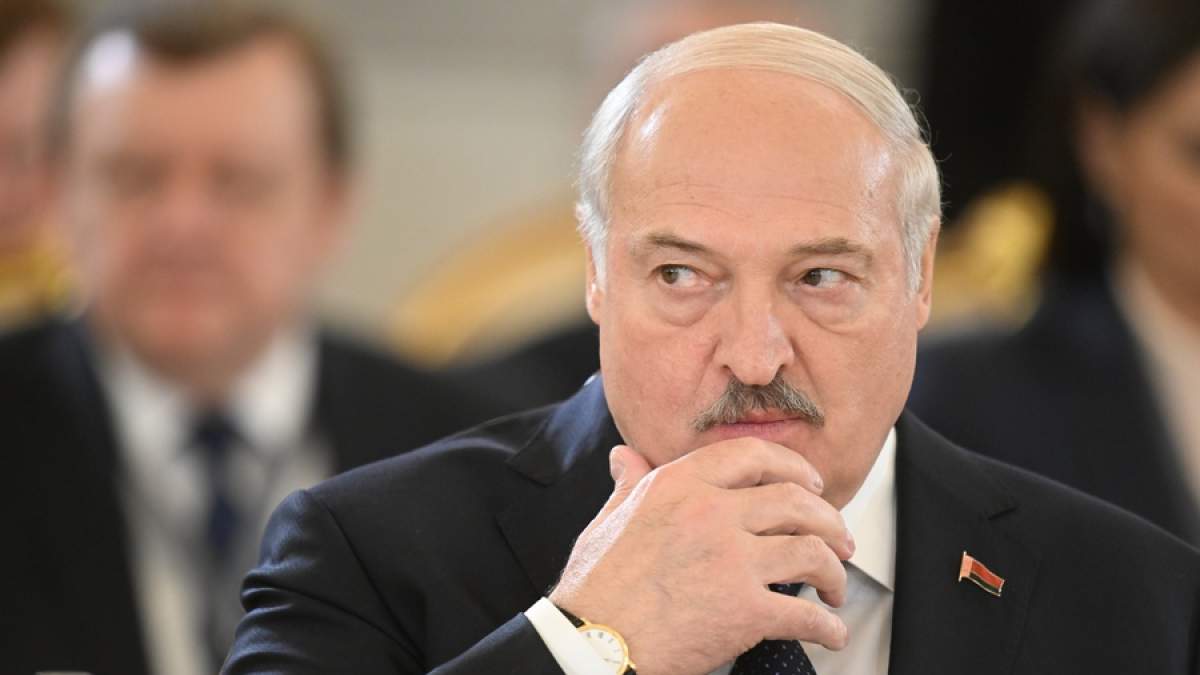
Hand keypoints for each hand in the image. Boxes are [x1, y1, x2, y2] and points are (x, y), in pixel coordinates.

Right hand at [549, 439, 853, 674]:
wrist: (591, 642)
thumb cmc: (596, 586)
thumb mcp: (609, 520)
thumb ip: (628, 484)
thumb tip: (624, 456)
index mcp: (679, 484)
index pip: (754, 456)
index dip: (794, 468)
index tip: (812, 485)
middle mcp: (710, 512)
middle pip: (796, 502)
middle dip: (830, 522)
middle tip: (841, 541)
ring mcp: (731, 561)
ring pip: (812, 552)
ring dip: (834, 573)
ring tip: (835, 589)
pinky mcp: (744, 611)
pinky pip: (806, 614)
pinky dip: (829, 627)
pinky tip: (831, 634)